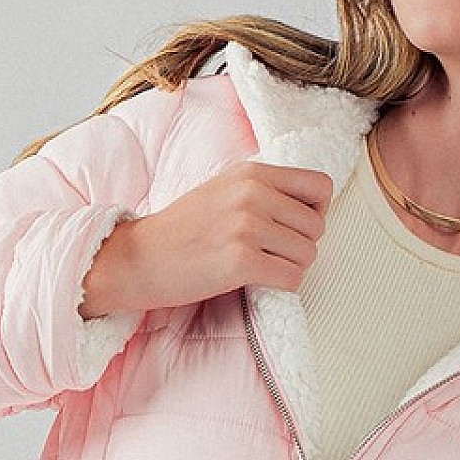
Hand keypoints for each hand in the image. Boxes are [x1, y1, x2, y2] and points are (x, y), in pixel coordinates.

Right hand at [80, 161, 333, 317]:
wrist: (138, 258)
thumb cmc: (181, 231)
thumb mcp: (223, 190)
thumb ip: (263, 191)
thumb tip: (309, 208)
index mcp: (252, 173)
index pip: (321, 186)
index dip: (316, 212)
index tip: (294, 228)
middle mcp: (252, 194)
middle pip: (317, 227)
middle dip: (302, 247)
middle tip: (273, 255)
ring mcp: (246, 227)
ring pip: (308, 255)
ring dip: (292, 268)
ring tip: (263, 268)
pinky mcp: (241, 262)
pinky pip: (291, 278)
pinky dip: (282, 286)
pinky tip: (258, 282)